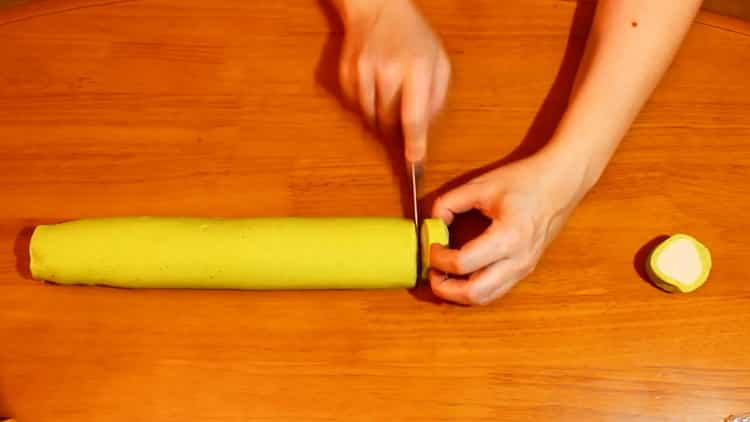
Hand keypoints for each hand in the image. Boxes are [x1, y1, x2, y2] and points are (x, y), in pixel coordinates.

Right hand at [336, 0, 449, 162]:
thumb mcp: (439, 61)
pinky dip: (366, 107)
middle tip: (402, 133)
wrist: (378, 7)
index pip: (413, 118)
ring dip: (380, 121)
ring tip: (389, 102)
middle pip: (388, 122)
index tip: (415, 164)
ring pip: (370, 118)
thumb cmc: (414, 37)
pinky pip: (355, 106)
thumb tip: (425, 131)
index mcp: (417, 68)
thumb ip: (437, 97)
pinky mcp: (347, 73)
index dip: (414, 145)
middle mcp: (388, 70)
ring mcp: (363, 71)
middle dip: (396, 133)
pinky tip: (374, 89)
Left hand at [428, 154, 587, 304]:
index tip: (431, 244)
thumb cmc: (525, 181)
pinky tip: (461, 275)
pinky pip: (496, 290)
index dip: (438, 257)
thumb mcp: (480, 185)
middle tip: (431, 272)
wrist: (560, 183)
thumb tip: (433, 223)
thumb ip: (449, 202)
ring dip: (459, 293)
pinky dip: (474, 289)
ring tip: (443, 275)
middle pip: (474, 293)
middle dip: (445, 288)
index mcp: (508, 237)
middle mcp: (518, 260)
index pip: (463, 263)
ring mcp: (524, 268)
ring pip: (485, 298)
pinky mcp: (525, 269)